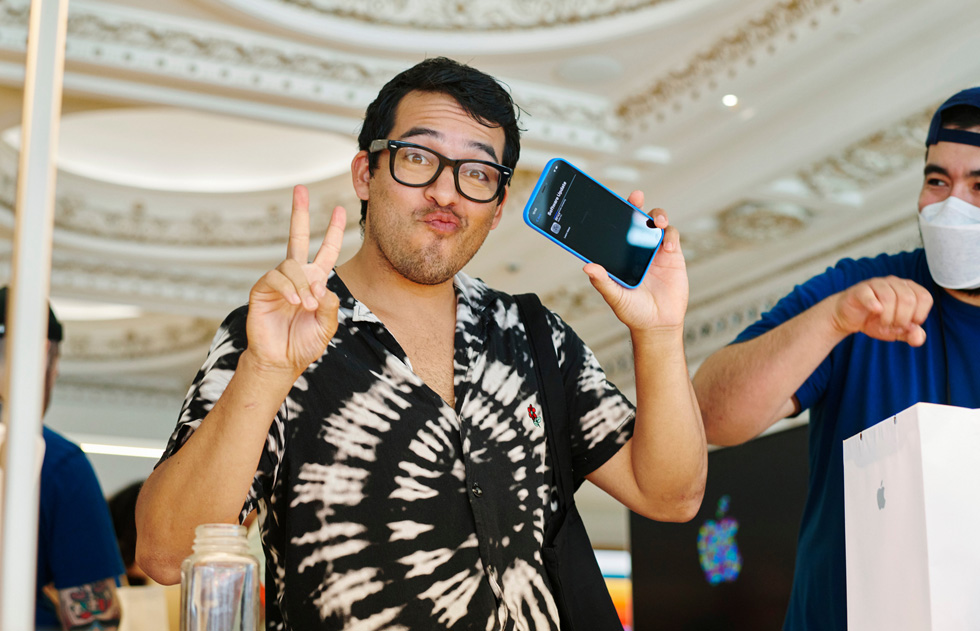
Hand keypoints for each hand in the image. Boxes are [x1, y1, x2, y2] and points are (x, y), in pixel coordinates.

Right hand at [245, 185, 346, 373]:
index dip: (332, 231)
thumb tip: (321, 284)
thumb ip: (330, 303)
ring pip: (292, 265)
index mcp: (315, 281)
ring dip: (303, 284)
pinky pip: (276, 278)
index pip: (325, 251)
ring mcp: (278, 281)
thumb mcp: (327, 324)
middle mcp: (296, 276)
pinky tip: (295, 302)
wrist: (282, 360)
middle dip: (300, 213)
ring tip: (306, 305)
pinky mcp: (262, 289)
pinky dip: (288, 288)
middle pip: (297, 237)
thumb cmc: (304, 343)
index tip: (339, 210)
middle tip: (300, 189)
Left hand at [583, 191, 687, 333]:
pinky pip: (672, 237)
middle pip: (637, 220)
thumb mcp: (615, 297)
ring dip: (657, 217)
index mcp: (620, 255)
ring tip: (657, 222)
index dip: (615, 214)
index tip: (611, 202)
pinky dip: (670, 236)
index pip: (616, 230)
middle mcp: (637, 249)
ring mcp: (655, 250)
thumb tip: (586, 266)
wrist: (658, 325)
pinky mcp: (673, 255)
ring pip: (656, 223)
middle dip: (636, 205)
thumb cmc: (633, 312)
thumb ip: (603, 282)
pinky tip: (668, 245)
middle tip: (636, 197)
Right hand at [831, 276, 932, 345]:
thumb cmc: (875, 321)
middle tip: (893, 326)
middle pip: (908, 299)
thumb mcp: (897, 331)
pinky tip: (875, 312)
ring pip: (890, 297)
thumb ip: (912, 335)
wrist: (848, 319)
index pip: (924, 297)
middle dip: (902, 319)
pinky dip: (873, 305)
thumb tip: (918, 337)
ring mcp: (876, 284)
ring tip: (883, 323)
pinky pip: (869, 295)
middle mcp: (895, 282)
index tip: (908, 324)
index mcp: (908, 289)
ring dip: (888, 317)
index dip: (919, 315)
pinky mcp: (860, 290)